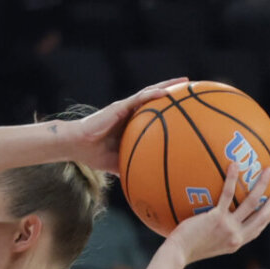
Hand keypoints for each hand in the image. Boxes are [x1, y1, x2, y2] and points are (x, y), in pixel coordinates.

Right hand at [65, 78, 187, 171]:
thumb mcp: (117, 163)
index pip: (153, 114)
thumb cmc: (93, 154)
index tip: (187, 110)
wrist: (76, 145)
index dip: (170, 110)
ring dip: (168, 87)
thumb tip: (143, 185)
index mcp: (130, 124)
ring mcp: (125, 108)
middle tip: (193, 91)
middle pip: (156, 100)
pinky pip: (139, 98)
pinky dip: (153, 94)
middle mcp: (130, 113)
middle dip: (175, 94)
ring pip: (150, 93)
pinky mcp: (119, 107)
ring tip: (185, 83)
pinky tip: (166, 92)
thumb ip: (131, 167)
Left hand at [165, 164, 269, 267]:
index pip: (255, 231)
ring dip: (262, 185)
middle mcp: (236, 236)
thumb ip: (211, 236)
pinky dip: (232, 178)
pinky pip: (227, 194)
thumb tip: (206, 226)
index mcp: (234, 243)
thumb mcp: (203, 246)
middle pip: (261, 216)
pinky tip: (234, 165)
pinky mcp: (217, 217)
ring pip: (252, 202)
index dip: (266, 220)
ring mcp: (228, 226)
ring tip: (268, 171)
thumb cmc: (184, 250)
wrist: (177, 254)